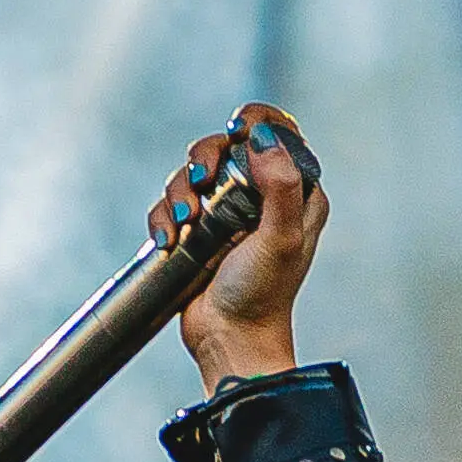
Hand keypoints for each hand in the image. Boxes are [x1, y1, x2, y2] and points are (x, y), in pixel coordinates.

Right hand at [159, 102, 331, 386]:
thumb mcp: (280, 239)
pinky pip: (172, 204)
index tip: (237, 127)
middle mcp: (262, 197)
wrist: (229, 339)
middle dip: (206, 156)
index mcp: (296, 193)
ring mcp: (227, 213)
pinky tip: (169, 241)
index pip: (279, 134)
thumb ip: (280, 187)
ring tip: (185, 223)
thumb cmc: (262, 295)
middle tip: (201, 180)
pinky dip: (164, 217)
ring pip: (193, 172)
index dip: (256, 121)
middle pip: (225, 145)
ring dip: (181, 191)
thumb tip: (262, 139)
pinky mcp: (197, 230)